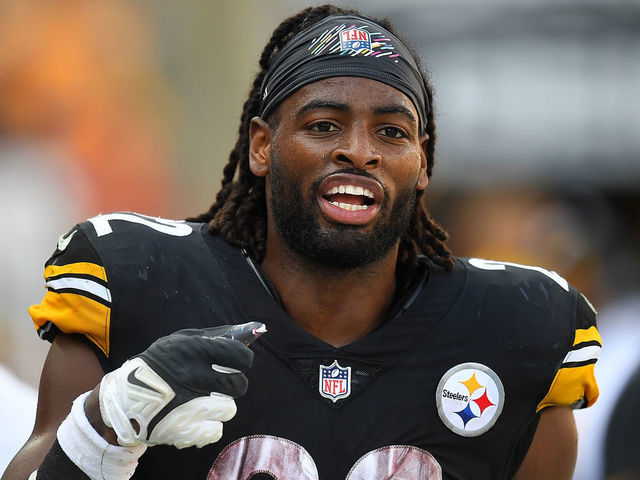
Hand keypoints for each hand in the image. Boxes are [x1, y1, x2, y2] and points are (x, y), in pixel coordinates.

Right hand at [98, 322, 264, 448]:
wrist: (124, 398)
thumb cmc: (160, 364)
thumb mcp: (181, 341)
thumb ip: (214, 337)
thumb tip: (248, 333)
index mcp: (193, 351)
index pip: (238, 355)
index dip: (244, 360)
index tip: (240, 363)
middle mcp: (192, 377)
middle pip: (239, 385)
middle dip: (233, 385)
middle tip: (220, 384)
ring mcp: (189, 404)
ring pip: (230, 408)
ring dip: (220, 406)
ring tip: (203, 401)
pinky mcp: (185, 430)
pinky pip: (216, 430)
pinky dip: (208, 426)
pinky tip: (195, 417)